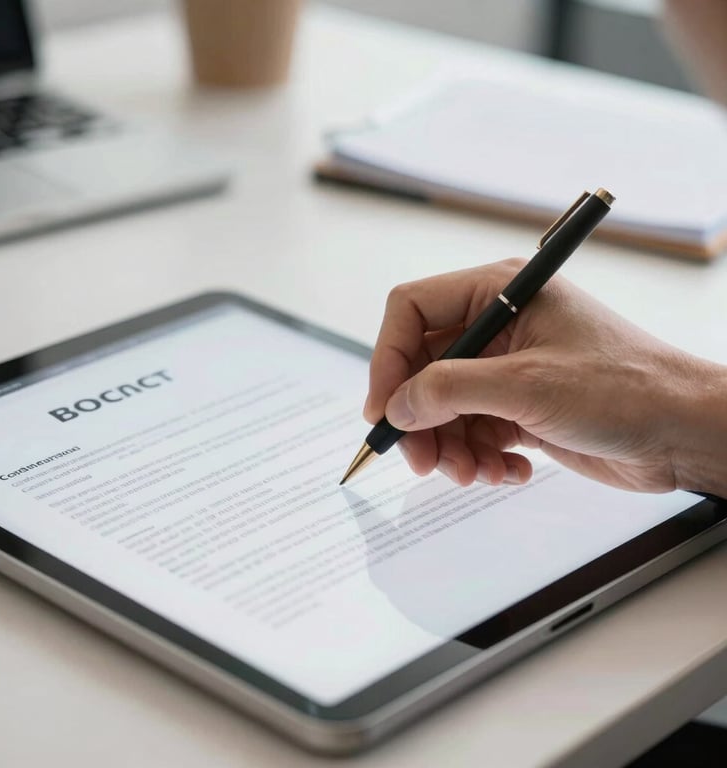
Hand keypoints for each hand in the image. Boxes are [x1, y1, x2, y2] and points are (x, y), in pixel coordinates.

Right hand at [364, 260, 726, 495]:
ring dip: (450, 447)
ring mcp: (507, 369)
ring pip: (444, 408)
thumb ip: (449, 391)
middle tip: (423, 462)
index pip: (413, 311)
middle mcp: (498, 328)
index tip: (382, 410)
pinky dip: (480, 458)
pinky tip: (508, 471)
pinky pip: (473, 432)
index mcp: (500, 295)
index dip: (388, 359)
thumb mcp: (527, 385)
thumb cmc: (627, 388)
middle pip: (423, 368)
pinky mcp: (519, 407)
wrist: (683, 433)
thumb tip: (395, 406)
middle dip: (420, 419)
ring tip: (474, 473)